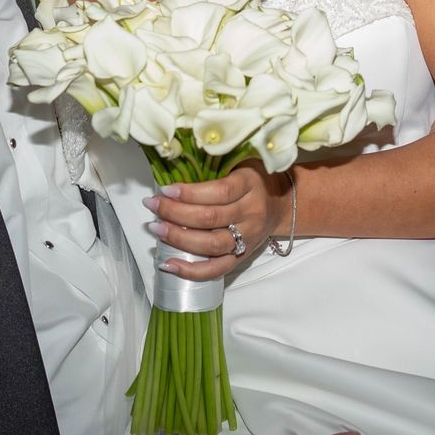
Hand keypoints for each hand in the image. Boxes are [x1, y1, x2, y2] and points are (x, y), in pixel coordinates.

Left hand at [147, 164, 291, 281]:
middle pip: (210, 218)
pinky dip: (191, 271)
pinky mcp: (242, 256)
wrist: (282, 203)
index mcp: (250, 184)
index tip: (165, 189)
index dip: (189, 193)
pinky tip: (169, 264)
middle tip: (152, 206)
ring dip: (178, 238)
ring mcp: (247, 238)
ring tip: (156, 229)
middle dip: (175, 213)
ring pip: (211, 244)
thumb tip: (173, 178)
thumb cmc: (254, 180)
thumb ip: (214, 169)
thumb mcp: (240, 164)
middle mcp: (251, 213)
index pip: (218, 192)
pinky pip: (216, 269)